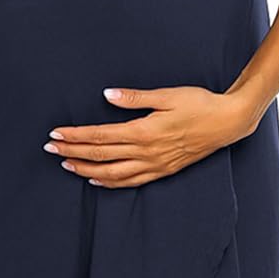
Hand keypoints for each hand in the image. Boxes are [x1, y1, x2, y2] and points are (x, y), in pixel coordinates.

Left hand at [43, 85, 256, 187]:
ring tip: (65, 164)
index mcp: (144, 131)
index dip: (75, 136)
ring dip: (85, 169)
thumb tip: (107, 95)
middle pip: (100, 155)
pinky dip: (109, 182)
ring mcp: (154, 165)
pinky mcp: (162, 170)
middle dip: (72, 151)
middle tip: (50, 148)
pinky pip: (130, 181)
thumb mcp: (167, 95)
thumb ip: (135, 98)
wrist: (229, 122)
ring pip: (112, 173)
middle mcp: (146, 152)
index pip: (99, 136)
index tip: (55, 133)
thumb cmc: (199, 103)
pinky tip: (95, 179)